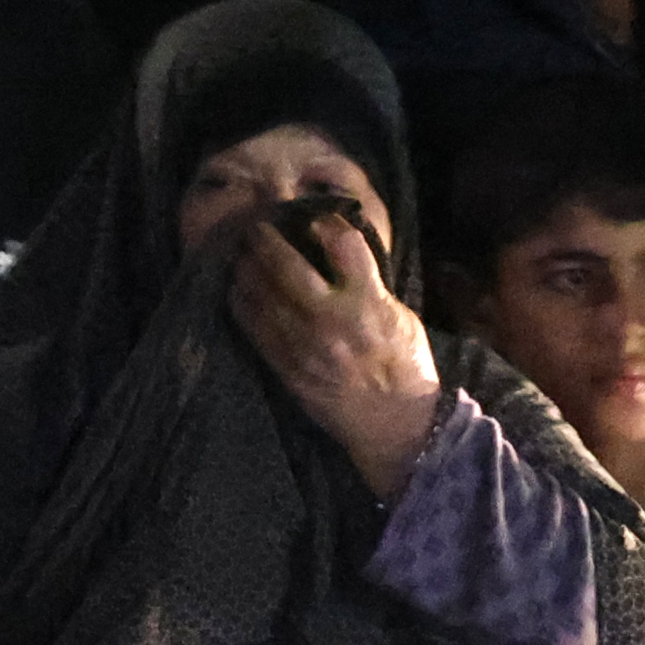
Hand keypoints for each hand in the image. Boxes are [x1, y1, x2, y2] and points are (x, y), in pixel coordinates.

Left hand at [219, 191, 443, 496]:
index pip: (344, 245)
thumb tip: (340, 256)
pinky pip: (252, 326)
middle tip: (258, 227)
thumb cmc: (406, 368)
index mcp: (370, 304)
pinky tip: (238, 289)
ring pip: (261, 292)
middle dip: (268, 239)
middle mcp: (333, 320)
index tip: (316, 220)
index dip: (326, 224)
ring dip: (247, 267)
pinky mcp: (288, 366)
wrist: (396, 424)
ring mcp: (305, 345)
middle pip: (288, 265)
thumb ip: (371, 287)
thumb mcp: (402, 318)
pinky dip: (241, 301)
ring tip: (242, 254)